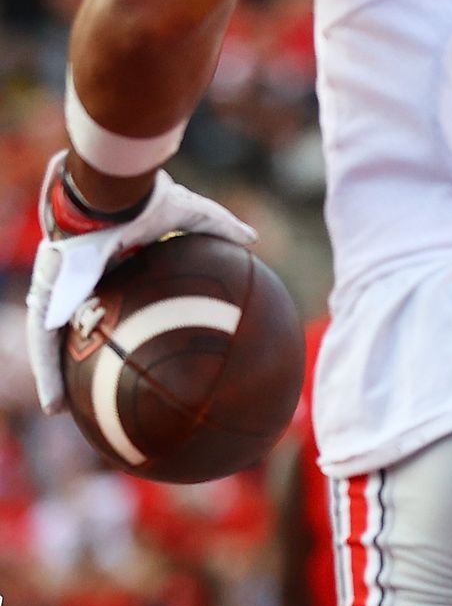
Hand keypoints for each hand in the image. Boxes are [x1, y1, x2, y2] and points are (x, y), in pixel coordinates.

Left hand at [26, 150, 256, 413]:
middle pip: (79, 322)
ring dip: (55, 374)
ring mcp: (59, 289)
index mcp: (111, 257)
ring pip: (54, 340)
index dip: (116, 317)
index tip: (126, 338)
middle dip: (80, 349)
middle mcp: (81, 275)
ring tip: (60, 412)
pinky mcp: (45, 298)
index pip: (112, 293)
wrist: (110, 194)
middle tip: (89, 380)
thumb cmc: (148, 199)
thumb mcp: (194, 215)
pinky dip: (47, 374)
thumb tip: (254, 240)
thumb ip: (221, 228)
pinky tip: (55, 406)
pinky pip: (42, 343)